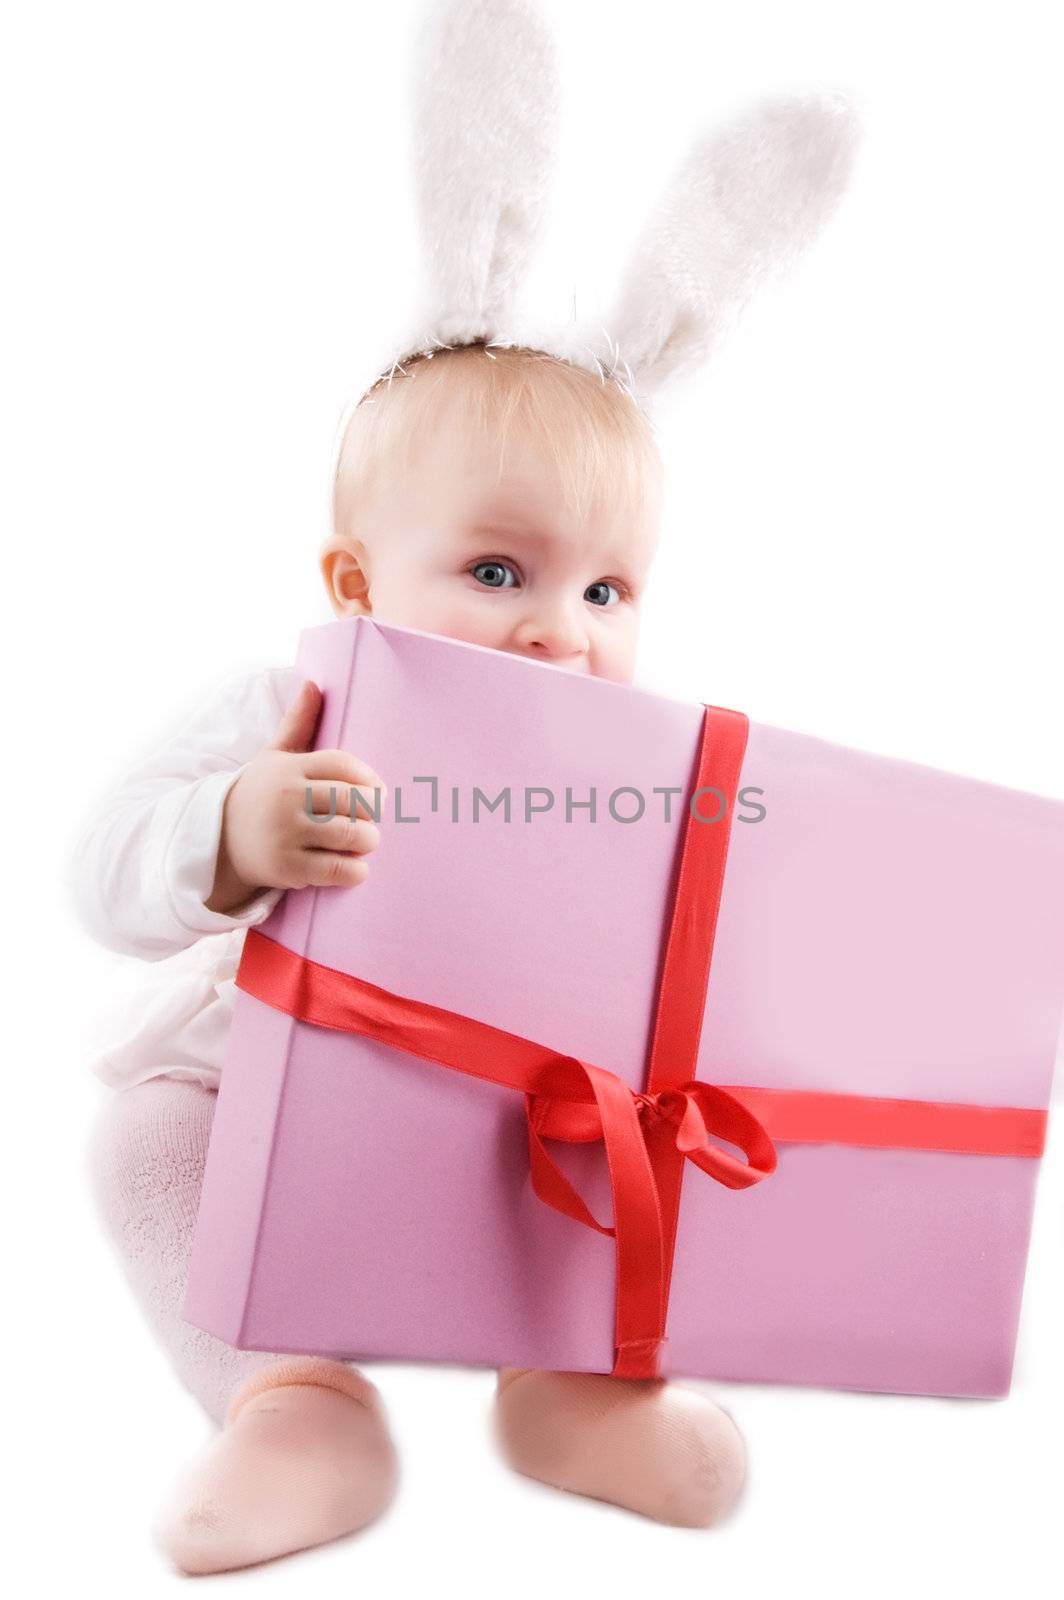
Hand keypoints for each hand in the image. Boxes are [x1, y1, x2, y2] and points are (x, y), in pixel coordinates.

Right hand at [206, 679, 387, 913]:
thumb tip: (312, 682)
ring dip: (368, 840)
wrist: (219, 841)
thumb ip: (298, 723)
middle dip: (373, 811)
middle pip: (352, 799)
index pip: (343, 764)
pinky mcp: (286, 867)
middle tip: (372, 818)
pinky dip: (355, 871)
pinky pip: (336, 870)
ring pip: (349, 834)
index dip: (369, 778)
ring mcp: (286, 833)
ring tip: (366, 841)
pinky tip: (356, 868)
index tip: (377, 790)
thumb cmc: (260, 794)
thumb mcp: (274, 756)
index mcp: (289, 768)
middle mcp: (287, 798)